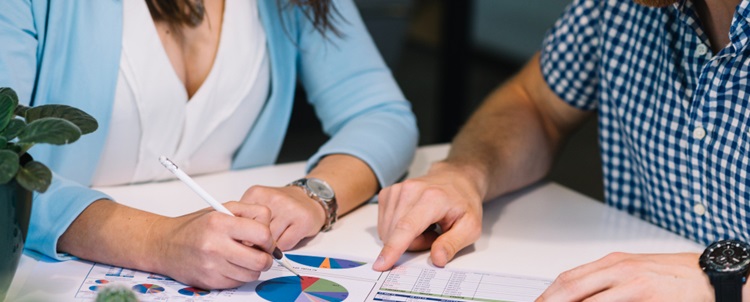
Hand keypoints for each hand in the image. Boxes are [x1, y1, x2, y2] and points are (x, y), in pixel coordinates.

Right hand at [149, 202, 275, 288]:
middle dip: (266, 257)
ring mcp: (212, 266)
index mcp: (220, 223)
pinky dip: (239, 275)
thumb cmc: (195, 226)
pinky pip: (238, 283)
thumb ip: (250, 214)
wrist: (164, 244)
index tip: (265, 239)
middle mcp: (215, 246)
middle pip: (261, 260)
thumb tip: (270, 231)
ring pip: (252, 274)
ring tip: (243, 257)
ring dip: (253, 267)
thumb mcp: (221, 209)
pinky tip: (230, 264)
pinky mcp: (210, 282)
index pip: (262, 234)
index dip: (269, 238)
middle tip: (260, 252)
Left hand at [239, 185, 326, 249]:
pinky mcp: (303, 220)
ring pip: (270, 241)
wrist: (310, 198)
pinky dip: (284, 246)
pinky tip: (287, 236)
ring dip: (271, 246)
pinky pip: (285, 244)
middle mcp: (273, 198)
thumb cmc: (282, 205)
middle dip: (257, 243)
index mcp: (257, 194)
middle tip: (262, 241)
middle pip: (255, 233)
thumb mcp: (258, 204)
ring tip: (276, 236)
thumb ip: (245, 219)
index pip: (240, 223)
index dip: (242, 235)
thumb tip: (236, 242)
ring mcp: (289, 208)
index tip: (245, 239)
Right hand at [373, 162, 483, 270]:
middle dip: (415, 243)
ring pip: (389, 231)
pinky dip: (398, 229)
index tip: (382, 264)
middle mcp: (410, 190)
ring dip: (406, 237)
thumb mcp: (471, 227)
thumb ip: (453, 244)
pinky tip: (413, 220)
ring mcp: (396, 190)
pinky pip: (384, 225)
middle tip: (435, 233)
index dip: (394, 247)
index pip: (407, 226)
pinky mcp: (387, 193)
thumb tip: (437, 259)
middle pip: (397, 233)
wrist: (455, 179)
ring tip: (426, 225)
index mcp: (433, 198)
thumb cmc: (463, 202)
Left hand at [536, 252, 712, 301]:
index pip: (569, 278)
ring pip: (588, 299)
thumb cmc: (673, 275)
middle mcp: (618, 269)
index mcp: (613, 262)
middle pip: (571, 287)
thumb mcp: (634, 272)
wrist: (710, 276)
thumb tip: (580, 295)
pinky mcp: (646, 296)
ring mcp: (632, 283)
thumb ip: (607, 281)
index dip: (548, 294)